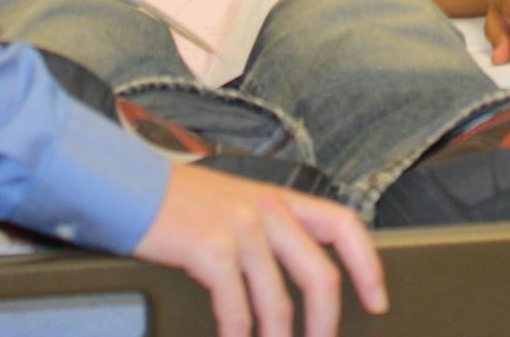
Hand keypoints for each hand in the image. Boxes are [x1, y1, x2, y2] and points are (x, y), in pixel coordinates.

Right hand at [133, 163, 387, 336]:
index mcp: (279, 198)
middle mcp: (267, 210)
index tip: (377, 299)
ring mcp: (241, 229)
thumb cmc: (180, 202)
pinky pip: (236, 309)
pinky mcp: (211, 251)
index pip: (344, 225)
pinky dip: (237, 333)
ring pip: (278, 301)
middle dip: (326, 321)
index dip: (368, 265)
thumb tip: (293, 276)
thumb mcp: (237, 203)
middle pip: (320, 274)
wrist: (131, 187)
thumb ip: (269, 230)